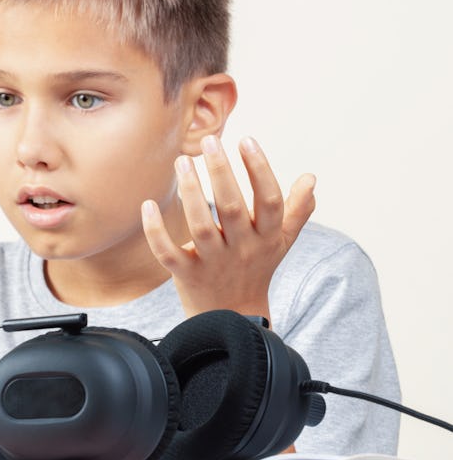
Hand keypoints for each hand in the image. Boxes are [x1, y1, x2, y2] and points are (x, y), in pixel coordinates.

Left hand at [141, 135, 315, 321]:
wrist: (233, 318)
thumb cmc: (257, 268)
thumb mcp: (282, 242)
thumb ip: (297, 210)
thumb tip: (311, 178)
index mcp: (267, 237)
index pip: (269, 200)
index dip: (260, 169)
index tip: (247, 140)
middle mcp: (242, 249)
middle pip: (232, 209)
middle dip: (222, 173)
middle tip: (210, 141)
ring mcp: (213, 263)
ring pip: (200, 227)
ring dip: (190, 192)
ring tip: (182, 161)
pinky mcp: (186, 274)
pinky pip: (168, 253)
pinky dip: (155, 231)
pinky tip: (148, 204)